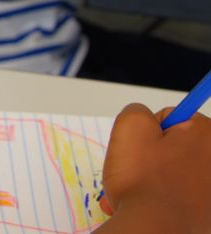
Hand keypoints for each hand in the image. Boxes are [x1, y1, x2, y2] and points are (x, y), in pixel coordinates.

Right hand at [98, 103, 210, 232]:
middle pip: (177, 146)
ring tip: (141, 190)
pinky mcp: (209, 211)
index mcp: (207, 134)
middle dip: (154, 157)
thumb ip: (137, 110)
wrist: (153, 229)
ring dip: (156, 177)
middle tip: (138, 170)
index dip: (149, 131)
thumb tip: (145, 118)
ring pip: (178, 171)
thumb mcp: (130, 127)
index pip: (172, 117)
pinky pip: (183, 195)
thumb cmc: (143, 181)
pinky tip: (151, 205)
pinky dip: (166, 197)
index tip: (143, 148)